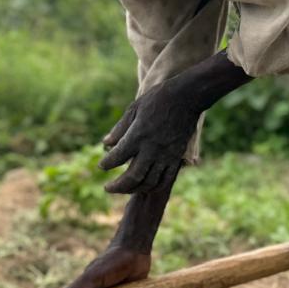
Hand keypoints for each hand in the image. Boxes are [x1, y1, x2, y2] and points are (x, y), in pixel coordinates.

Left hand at [100, 80, 197, 194]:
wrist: (187, 98)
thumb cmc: (157, 99)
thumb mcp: (134, 109)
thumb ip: (120, 129)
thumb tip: (105, 143)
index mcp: (138, 135)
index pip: (117, 157)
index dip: (106, 164)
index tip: (101, 166)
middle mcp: (152, 149)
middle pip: (133, 177)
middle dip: (118, 186)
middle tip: (108, 188)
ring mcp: (166, 155)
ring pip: (149, 182)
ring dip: (134, 189)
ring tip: (125, 188)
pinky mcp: (177, 157)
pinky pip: (165, 180)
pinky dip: (153, 187)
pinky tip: (145, 186)